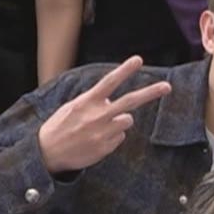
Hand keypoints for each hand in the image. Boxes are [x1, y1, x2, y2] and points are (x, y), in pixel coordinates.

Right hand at [36, 57, 170, 174]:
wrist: (46, 153)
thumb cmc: (60, 127)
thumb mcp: (72, 107)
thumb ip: (94, 102)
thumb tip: (112, 101)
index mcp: (87, 102)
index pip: (109, 82)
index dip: (125, 70)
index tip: (138, 60)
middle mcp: (97, 115)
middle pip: (130, 101)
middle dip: (151, 93)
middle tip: (167, 86)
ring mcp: (103, 132)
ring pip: (127, 120)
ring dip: (119, 121)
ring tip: (100, 127)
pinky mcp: (106, 147)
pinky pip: (120, 137)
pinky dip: (112, 136)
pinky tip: (95, 140)